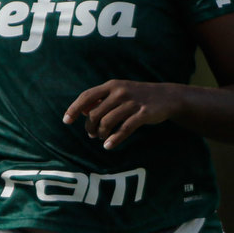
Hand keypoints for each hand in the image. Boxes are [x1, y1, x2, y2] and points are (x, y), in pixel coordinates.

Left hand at [64, 80, 183, 149]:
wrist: (167, 96)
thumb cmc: (138, 96)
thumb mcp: (119, 92)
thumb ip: (100, 100)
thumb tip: (81, 110)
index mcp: (111, 86)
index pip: (86, 96)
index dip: (74, 109)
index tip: (66, 121)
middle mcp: (120, 92)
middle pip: (95, 113)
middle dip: (90, 127)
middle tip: (92, 134)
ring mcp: (132, 103)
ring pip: (108, 122)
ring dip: (102, 134)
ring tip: (103, 138)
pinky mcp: (143, 114)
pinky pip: (125, 129)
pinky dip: (115, 139)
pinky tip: (109, 146)